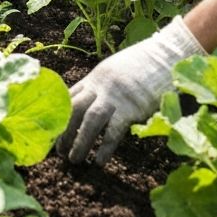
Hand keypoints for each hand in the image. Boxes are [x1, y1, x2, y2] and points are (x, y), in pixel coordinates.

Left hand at [58, 15, 204, 164]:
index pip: (68, 97)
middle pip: (73, 109)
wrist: (165, 55)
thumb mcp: (115, 69)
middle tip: (59, 151)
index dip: (59, 114)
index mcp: (94, 77)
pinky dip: (105, 146)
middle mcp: (100, 86)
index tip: (52, 130)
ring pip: (90, 120)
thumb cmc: (143, 63)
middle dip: (64, 131)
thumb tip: (97, 100)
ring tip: (74, 160)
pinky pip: (114, 130)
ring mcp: (114, 96)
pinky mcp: (131, 107)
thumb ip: (104, 85)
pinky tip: (99, 161)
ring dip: (79, 141)